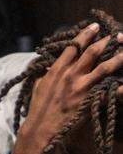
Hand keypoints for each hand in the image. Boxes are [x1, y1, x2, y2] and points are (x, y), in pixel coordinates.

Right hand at [11, 23, 122, 153]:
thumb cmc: (39, 106)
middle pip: (91, 53)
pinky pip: (109, 90)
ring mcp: (82, 86)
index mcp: (57, 68)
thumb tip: (54, 64)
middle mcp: (71, 74)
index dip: (85, 35)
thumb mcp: (41, 84)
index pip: (74, 46)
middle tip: (116, 34)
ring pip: (104, 67)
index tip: (95, 27)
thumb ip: (50, 72)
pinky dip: (119, 87)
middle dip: (105, 41)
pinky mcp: (90, 99)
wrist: (43, 126)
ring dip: (117, 57)